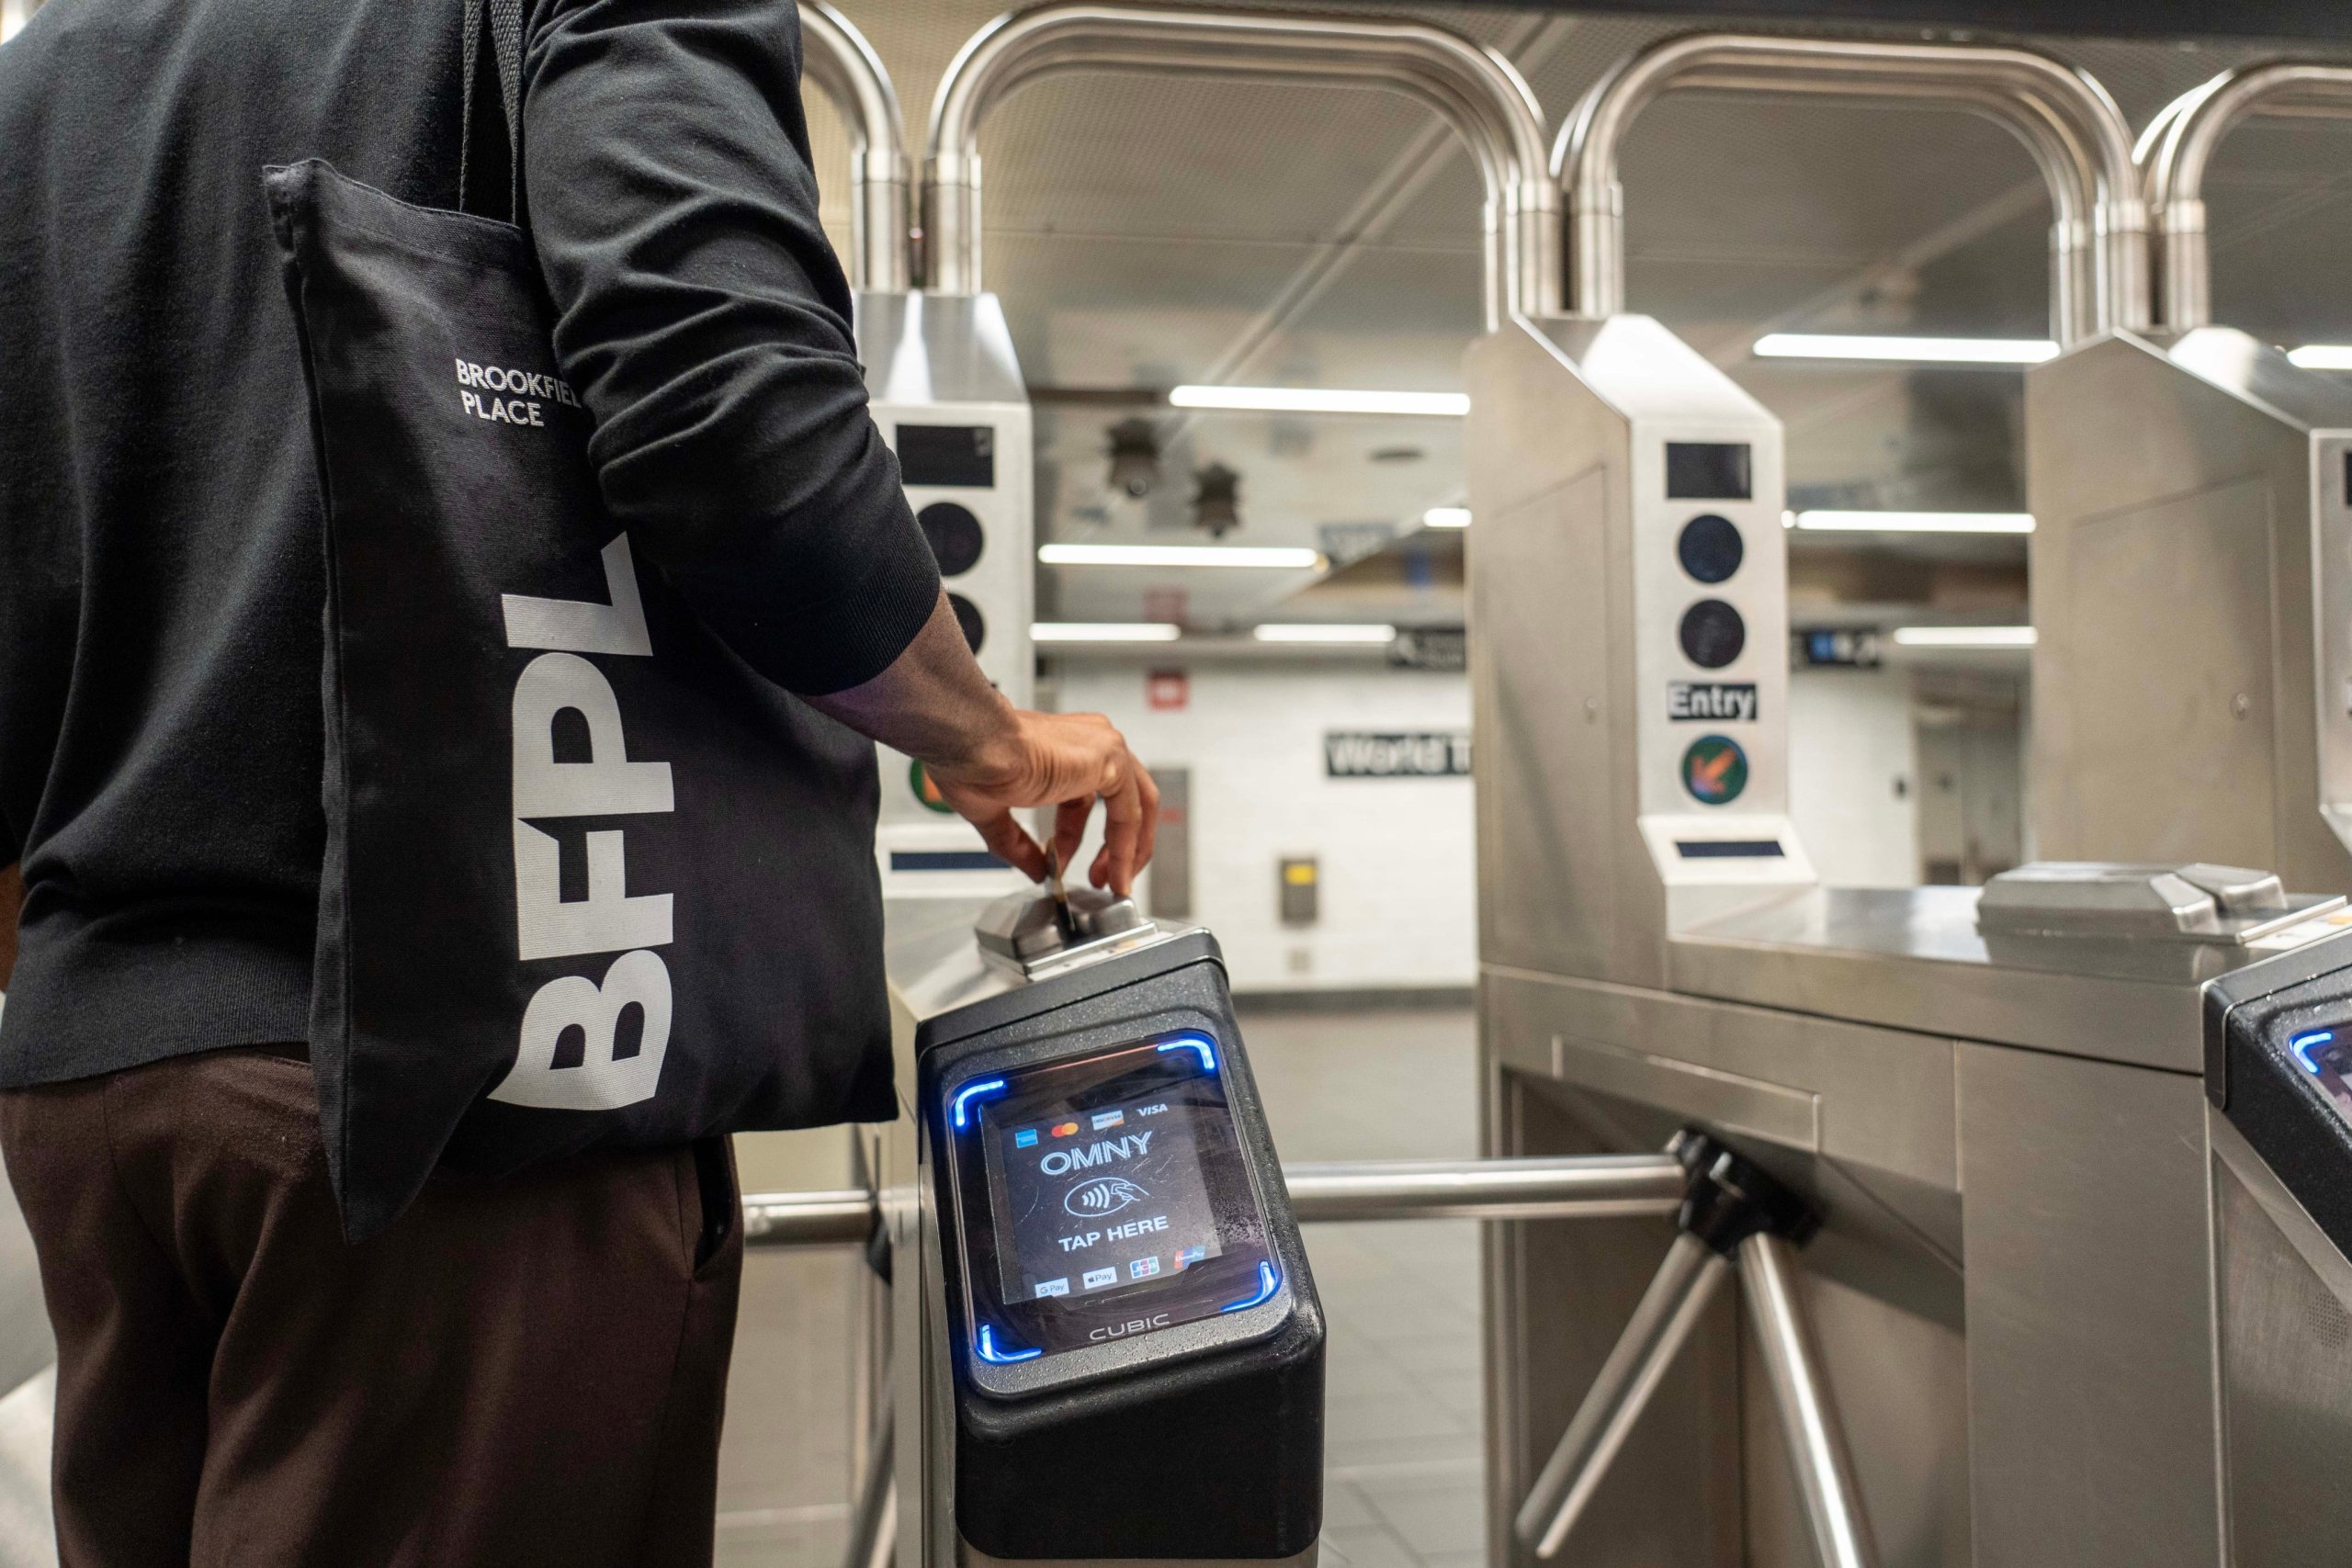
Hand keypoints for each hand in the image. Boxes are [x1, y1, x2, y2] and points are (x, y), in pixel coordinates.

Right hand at [922, 710, 1159, 895]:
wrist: (971, 743)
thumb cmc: (972, 760)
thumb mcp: (995, 813)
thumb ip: (1018, 844)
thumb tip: (1035, 870)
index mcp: (1062, 748)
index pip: (1084, 797)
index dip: (1076, 838)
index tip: (1065, 865)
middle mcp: (1088, 742)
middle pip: (1123, 799)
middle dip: (1115, 846)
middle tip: (1103, 880)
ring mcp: (1102, 747)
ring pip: (1136, 805)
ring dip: (1127, 850)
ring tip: (1115, 883)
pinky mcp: (1110, 760)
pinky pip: (1129, 813)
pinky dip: (1126, 847)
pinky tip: (1115, 872)